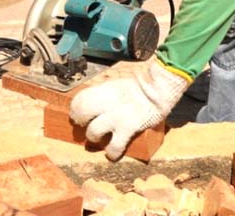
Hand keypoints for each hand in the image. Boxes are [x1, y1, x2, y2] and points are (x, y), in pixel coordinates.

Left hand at [70, 59, 188, 160]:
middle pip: (81, 114)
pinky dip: (111, 153)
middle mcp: (107, 102)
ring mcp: (117, 116)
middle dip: (80, 123)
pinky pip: (114, 146)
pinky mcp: (128, 128)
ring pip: (93, 132)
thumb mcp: (117, 82)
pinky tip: (112, 153)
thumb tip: (92, 101)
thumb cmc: (140, 85)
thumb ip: (104, 91)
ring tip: (100, 139)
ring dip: (94, 138)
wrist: (160, 87)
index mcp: (104, 89)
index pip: (79, 99)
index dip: (74, 110)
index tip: (77, 116)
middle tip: (85, 127)